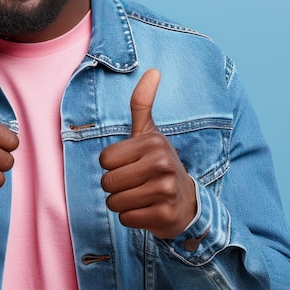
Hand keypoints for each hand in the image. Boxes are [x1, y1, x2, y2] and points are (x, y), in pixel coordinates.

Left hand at [99, 69, 196, 238]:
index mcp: (153, 142)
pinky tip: (147, 210)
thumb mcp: (148, 133)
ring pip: (114, 202)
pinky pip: (126, 218)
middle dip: (114, 187)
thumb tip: (153, 70)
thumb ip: (142, 103)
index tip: (131, 164)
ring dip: (121, 203)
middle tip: (135, 184)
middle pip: (107, 182)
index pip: (104, 159)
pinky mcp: (164, 215)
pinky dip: (131, 218)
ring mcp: (165, 190)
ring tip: (140, 196)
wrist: (185, 203)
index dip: (112, 165)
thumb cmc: (157, 164)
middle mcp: (162, 163)